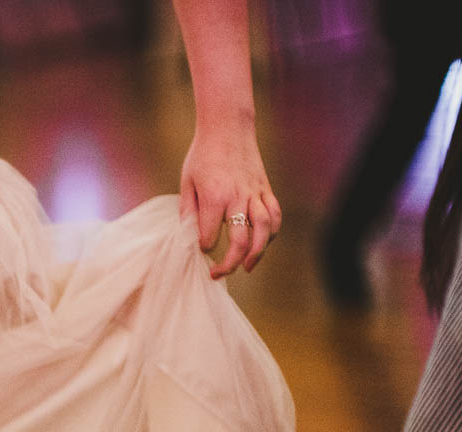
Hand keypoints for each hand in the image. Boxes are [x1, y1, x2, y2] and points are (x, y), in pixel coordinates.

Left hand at [179, 120, 281, 278]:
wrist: (227, 127)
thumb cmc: (202, 155)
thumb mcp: (187, 182)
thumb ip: (188, 211)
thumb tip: (188, 235)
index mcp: (215, 197)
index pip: (210, 236)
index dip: (204, 246)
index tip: (199, 247)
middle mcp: (238, 198)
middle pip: (241, 241)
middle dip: (230, 263)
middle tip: (219, 274)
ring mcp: (255, 193)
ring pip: (264, 229)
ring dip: (258, 252)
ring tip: (247, 267)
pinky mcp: (266, 188)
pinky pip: (274, 214)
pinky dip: (272, 232)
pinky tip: (263, 243)